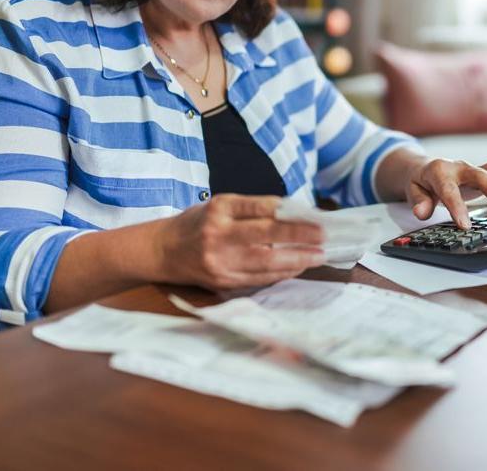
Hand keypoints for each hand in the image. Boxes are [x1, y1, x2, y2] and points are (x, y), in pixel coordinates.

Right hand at [160, 194, 324, 290]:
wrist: (163, 250)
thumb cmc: (197, 223)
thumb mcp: (218, 206)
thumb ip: (251, 209)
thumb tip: (292, 215)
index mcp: (219, 208)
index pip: (260, 208)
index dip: (289, 213)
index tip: (313, 216)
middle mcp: (218, 234)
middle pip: (265, 236)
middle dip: (299, 237)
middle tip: (324, 237)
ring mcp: (220, 260)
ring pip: (266, 262)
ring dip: (296, 260)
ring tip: (318, 256)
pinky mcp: (222, 280)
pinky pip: (259, 278)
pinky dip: (281, 273)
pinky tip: (297, 267)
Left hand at [404, 158, 486, 228]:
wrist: (424, 168)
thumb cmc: (421, 181)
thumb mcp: (413, 190)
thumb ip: (418, 202)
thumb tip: (421, 213)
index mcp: (439, 172)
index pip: (449, 190)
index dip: (456, 208)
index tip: (465, 226)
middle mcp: (459, 168)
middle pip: (479, 175)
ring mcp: (473, 169)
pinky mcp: (484, 173)